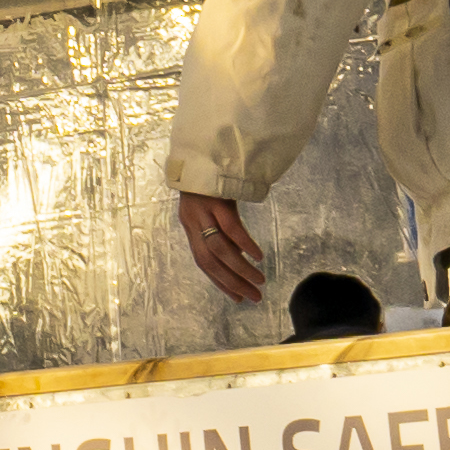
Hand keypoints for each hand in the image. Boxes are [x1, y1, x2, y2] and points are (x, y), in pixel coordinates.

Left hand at [177, 186, 264, 311]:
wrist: (202, 151)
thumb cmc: (209, 181)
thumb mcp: (210, 209)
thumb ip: (219, 232)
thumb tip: (239, 255)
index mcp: (190, 226)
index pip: (203, 262)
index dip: (219, 282)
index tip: (237, 298)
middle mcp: (193, 222)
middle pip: (210, 261)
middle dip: (231, 282)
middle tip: (252, 298)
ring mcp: (204, 212)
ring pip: (221, 249)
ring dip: (240, 269)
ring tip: (259, 282)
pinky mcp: (217, 201)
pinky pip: (231, 228)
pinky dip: (245, 244)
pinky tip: (258, 257)